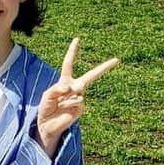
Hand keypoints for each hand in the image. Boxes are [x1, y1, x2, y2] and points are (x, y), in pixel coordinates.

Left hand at [36, 38, 119, 156]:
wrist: (48, 125)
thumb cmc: (46, 108)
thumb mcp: (46, 96)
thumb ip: (56, 89)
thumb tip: (69, 88)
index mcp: (65, 81)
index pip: (69, 64)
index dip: (72, 51)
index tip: (77, 39)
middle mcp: (75, 88)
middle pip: (91, 76)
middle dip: (104, 68)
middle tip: (117, 60)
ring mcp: (80, 98)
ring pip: (78, 91)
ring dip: (65, 97)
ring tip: (59, 105)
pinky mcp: (81, 108)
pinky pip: (78, 101)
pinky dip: (69, 104)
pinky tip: (64, 110)